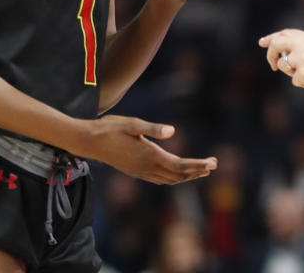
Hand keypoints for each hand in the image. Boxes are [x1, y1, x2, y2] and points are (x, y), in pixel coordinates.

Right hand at [78, 115, 216, 183]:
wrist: (89, 141)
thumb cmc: (110, 128)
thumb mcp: (133, 124)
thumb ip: (153, 129)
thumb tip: (173, 131)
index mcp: (149, 156)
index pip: (180, 166)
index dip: (197, 165)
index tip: (212, 163)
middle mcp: (147, 167)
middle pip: (178, 175)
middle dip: (197, 171)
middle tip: (214, 165)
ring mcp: (140, 172)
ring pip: (169, 179)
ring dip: (187, 176)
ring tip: (202, 170)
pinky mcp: (135, 171)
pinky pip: (160, 179)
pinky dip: (174, 177)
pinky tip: (177, 173)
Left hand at [258, 28, 303, 103]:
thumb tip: (284, 53)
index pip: (285, 33)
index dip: (272, 38)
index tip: (263, 42)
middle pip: (276, 44)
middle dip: (270, 54)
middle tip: (272, 65)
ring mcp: (302, 58)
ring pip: (283, 64)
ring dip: (291, 72)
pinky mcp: (303, 73)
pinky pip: (295, 80)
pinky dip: (303, 83)